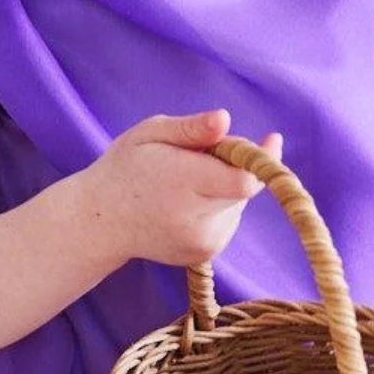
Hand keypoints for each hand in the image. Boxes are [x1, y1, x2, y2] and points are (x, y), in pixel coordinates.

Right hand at [83, 108, 283, 268]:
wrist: (101, 222)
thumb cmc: (126, 167)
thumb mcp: (149, 134)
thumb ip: (191, 128)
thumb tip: (225, 118)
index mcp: (181, 182)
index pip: (243, 180)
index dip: (262, 159)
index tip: (272, 138)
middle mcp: (194, 218)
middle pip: (245, 189)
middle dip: (237, 166)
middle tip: (205, 153)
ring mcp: (201, 242)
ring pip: (238, 204)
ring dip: (226, 187)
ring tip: (187, 181)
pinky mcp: (204, 254)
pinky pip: (229, 221)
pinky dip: (218, 206)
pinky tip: (187, 202)